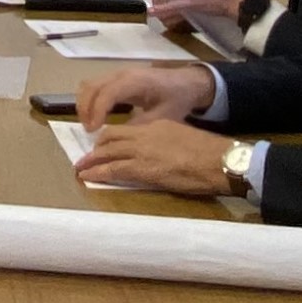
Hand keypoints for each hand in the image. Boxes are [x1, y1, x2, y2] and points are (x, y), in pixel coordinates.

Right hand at [75, 63, 214, 125]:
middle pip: (92, 87)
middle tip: (88, 131)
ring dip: (84, 104)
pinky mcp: (116, 78)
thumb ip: (141, 125)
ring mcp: (117, 74)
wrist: (186, 82)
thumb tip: (118, 137)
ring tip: (90, 125)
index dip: (97, 112)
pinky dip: (89, 100)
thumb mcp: (164, 116)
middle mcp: (122, 74)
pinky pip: (94, 86)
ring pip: (89, 85)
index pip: (107, 93)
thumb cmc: (177, 99)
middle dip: (85, 109)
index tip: (94, 131)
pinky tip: (95, 116)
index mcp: (135, 82)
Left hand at [75, 117, 240, 195]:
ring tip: (81, 168)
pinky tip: (88, 177)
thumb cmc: (210, 155)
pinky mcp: (142, 168)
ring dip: (92, 161)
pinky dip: (97, 173)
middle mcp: (146, 134)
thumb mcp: (185, 140)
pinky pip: (113, 170)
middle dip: (97, 147)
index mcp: (158, 125)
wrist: (220, 160)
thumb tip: (160, 154)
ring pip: (108, 152)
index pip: (127, 130)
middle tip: (87, 157)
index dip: (112, 138)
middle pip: (111, 137)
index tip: (104, 145)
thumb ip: (168, 144)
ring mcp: (142, 150)